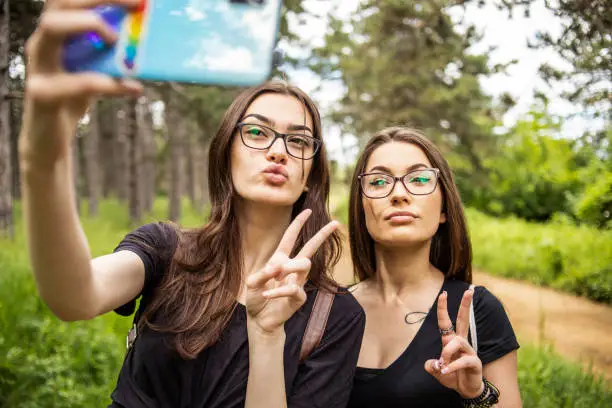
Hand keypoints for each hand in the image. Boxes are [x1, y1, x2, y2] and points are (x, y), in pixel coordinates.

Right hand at [21, 0, 142, 161]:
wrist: (50, 143)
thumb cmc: (75, 100)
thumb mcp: (97, 72)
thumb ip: (114, 56)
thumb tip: (151, 43)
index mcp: (57, 36)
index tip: (139, 0)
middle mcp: (42, 44)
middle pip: (60, 3)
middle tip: (136, 7)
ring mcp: (39, 67)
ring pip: (53, 28)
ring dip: (89, 24)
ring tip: (117, 40)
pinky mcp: (42, 94)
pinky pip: (76, 82)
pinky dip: (108, 83)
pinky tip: (133, 88)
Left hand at [245, 209, 338, 334]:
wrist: (260, 320)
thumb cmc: (257, 298)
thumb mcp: (252, 283)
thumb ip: (262, 273)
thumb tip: (278, 268)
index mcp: (280, 260)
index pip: (291, 238)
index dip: (298, 224)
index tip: (308, 210)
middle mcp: (291, 268)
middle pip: (310, 248)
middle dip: (322, 235)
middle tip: (336, 223)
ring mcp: (298, 282)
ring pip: (305, 264)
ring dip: (290, 267)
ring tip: (276, 276)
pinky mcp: (299, 297)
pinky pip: (293, 288)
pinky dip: (278, 291)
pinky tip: (267, 294)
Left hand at [424, 289, 484, 398]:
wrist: (466, 390)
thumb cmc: (452, 377)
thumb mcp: (437, 371)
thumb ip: (432, 366)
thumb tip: (432, 364)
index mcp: (451, 341)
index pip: (446, 322)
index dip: (443, 308)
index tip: (443, 293)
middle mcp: (461, 343)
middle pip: (464, 320)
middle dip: (465, 305)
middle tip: (469, 290)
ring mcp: (469, 351)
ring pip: (458, 342)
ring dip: (447, 353)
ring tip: (443, 365)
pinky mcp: (474, 363)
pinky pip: (462, 360)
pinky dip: (452, 366)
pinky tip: (446, 372)